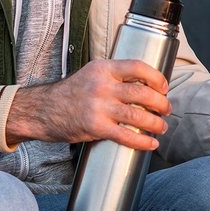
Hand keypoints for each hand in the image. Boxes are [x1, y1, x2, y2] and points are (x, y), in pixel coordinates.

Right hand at [5, 59, 170, 150]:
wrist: (42, 110)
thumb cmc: (70, 93)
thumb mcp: (91, 74)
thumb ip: (114, 76)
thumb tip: (144, 84)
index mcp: (103, 69)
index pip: (137, 67)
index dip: (156, 77)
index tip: (164, 87)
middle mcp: (102, 85)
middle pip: (142, 92)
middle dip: (160, 102)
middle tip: (167, 109)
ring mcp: (98, 106)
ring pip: (137, 114)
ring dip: (155, 122)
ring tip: (161, 127)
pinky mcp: (95, 126)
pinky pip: (125, 135)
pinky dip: (142, 141)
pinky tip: (150, 143)